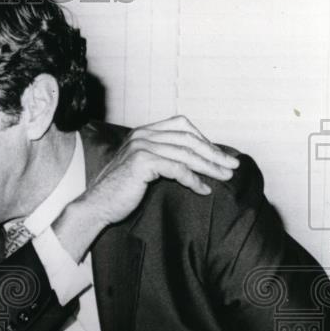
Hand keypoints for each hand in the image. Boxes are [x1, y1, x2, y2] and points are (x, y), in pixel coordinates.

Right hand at [54, 116, 239, 259]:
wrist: (97, 206)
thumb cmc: (120, 191)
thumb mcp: (143, 167)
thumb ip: (162, 157)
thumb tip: (195, 160)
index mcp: (142, 132)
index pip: (181, 125)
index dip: (203, 138)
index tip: (219, 154)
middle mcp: (142, 135)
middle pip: (188, 138)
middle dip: (213, 152)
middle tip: (232, 166)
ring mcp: (141, 147)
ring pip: (186, 153)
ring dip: (209, 166)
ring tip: (224, 177)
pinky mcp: (142, 162)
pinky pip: (177, 169)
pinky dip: (194, 180)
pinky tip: (203, 190)